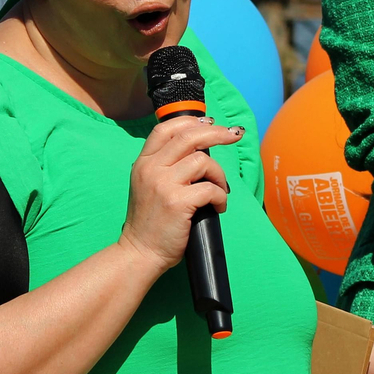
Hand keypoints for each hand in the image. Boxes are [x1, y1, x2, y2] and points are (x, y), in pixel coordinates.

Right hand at [116, 116, 242, 275]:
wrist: (140, 252)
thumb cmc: (150, 223)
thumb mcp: (147, 186)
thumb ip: (165, 166)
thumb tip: (199, 150)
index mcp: (143, 162)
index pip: (166, 129)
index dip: (191, 121)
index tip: (210, 123)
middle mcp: (151, 169)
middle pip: (188, 136)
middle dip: (216, 133)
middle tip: (233, 135)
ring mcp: (163, 184)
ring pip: (203, 161)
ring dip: (219, 175)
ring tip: (220, 190)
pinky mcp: (177, 202)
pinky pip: (210, 189)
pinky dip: (220, 197)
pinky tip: (218, 207)